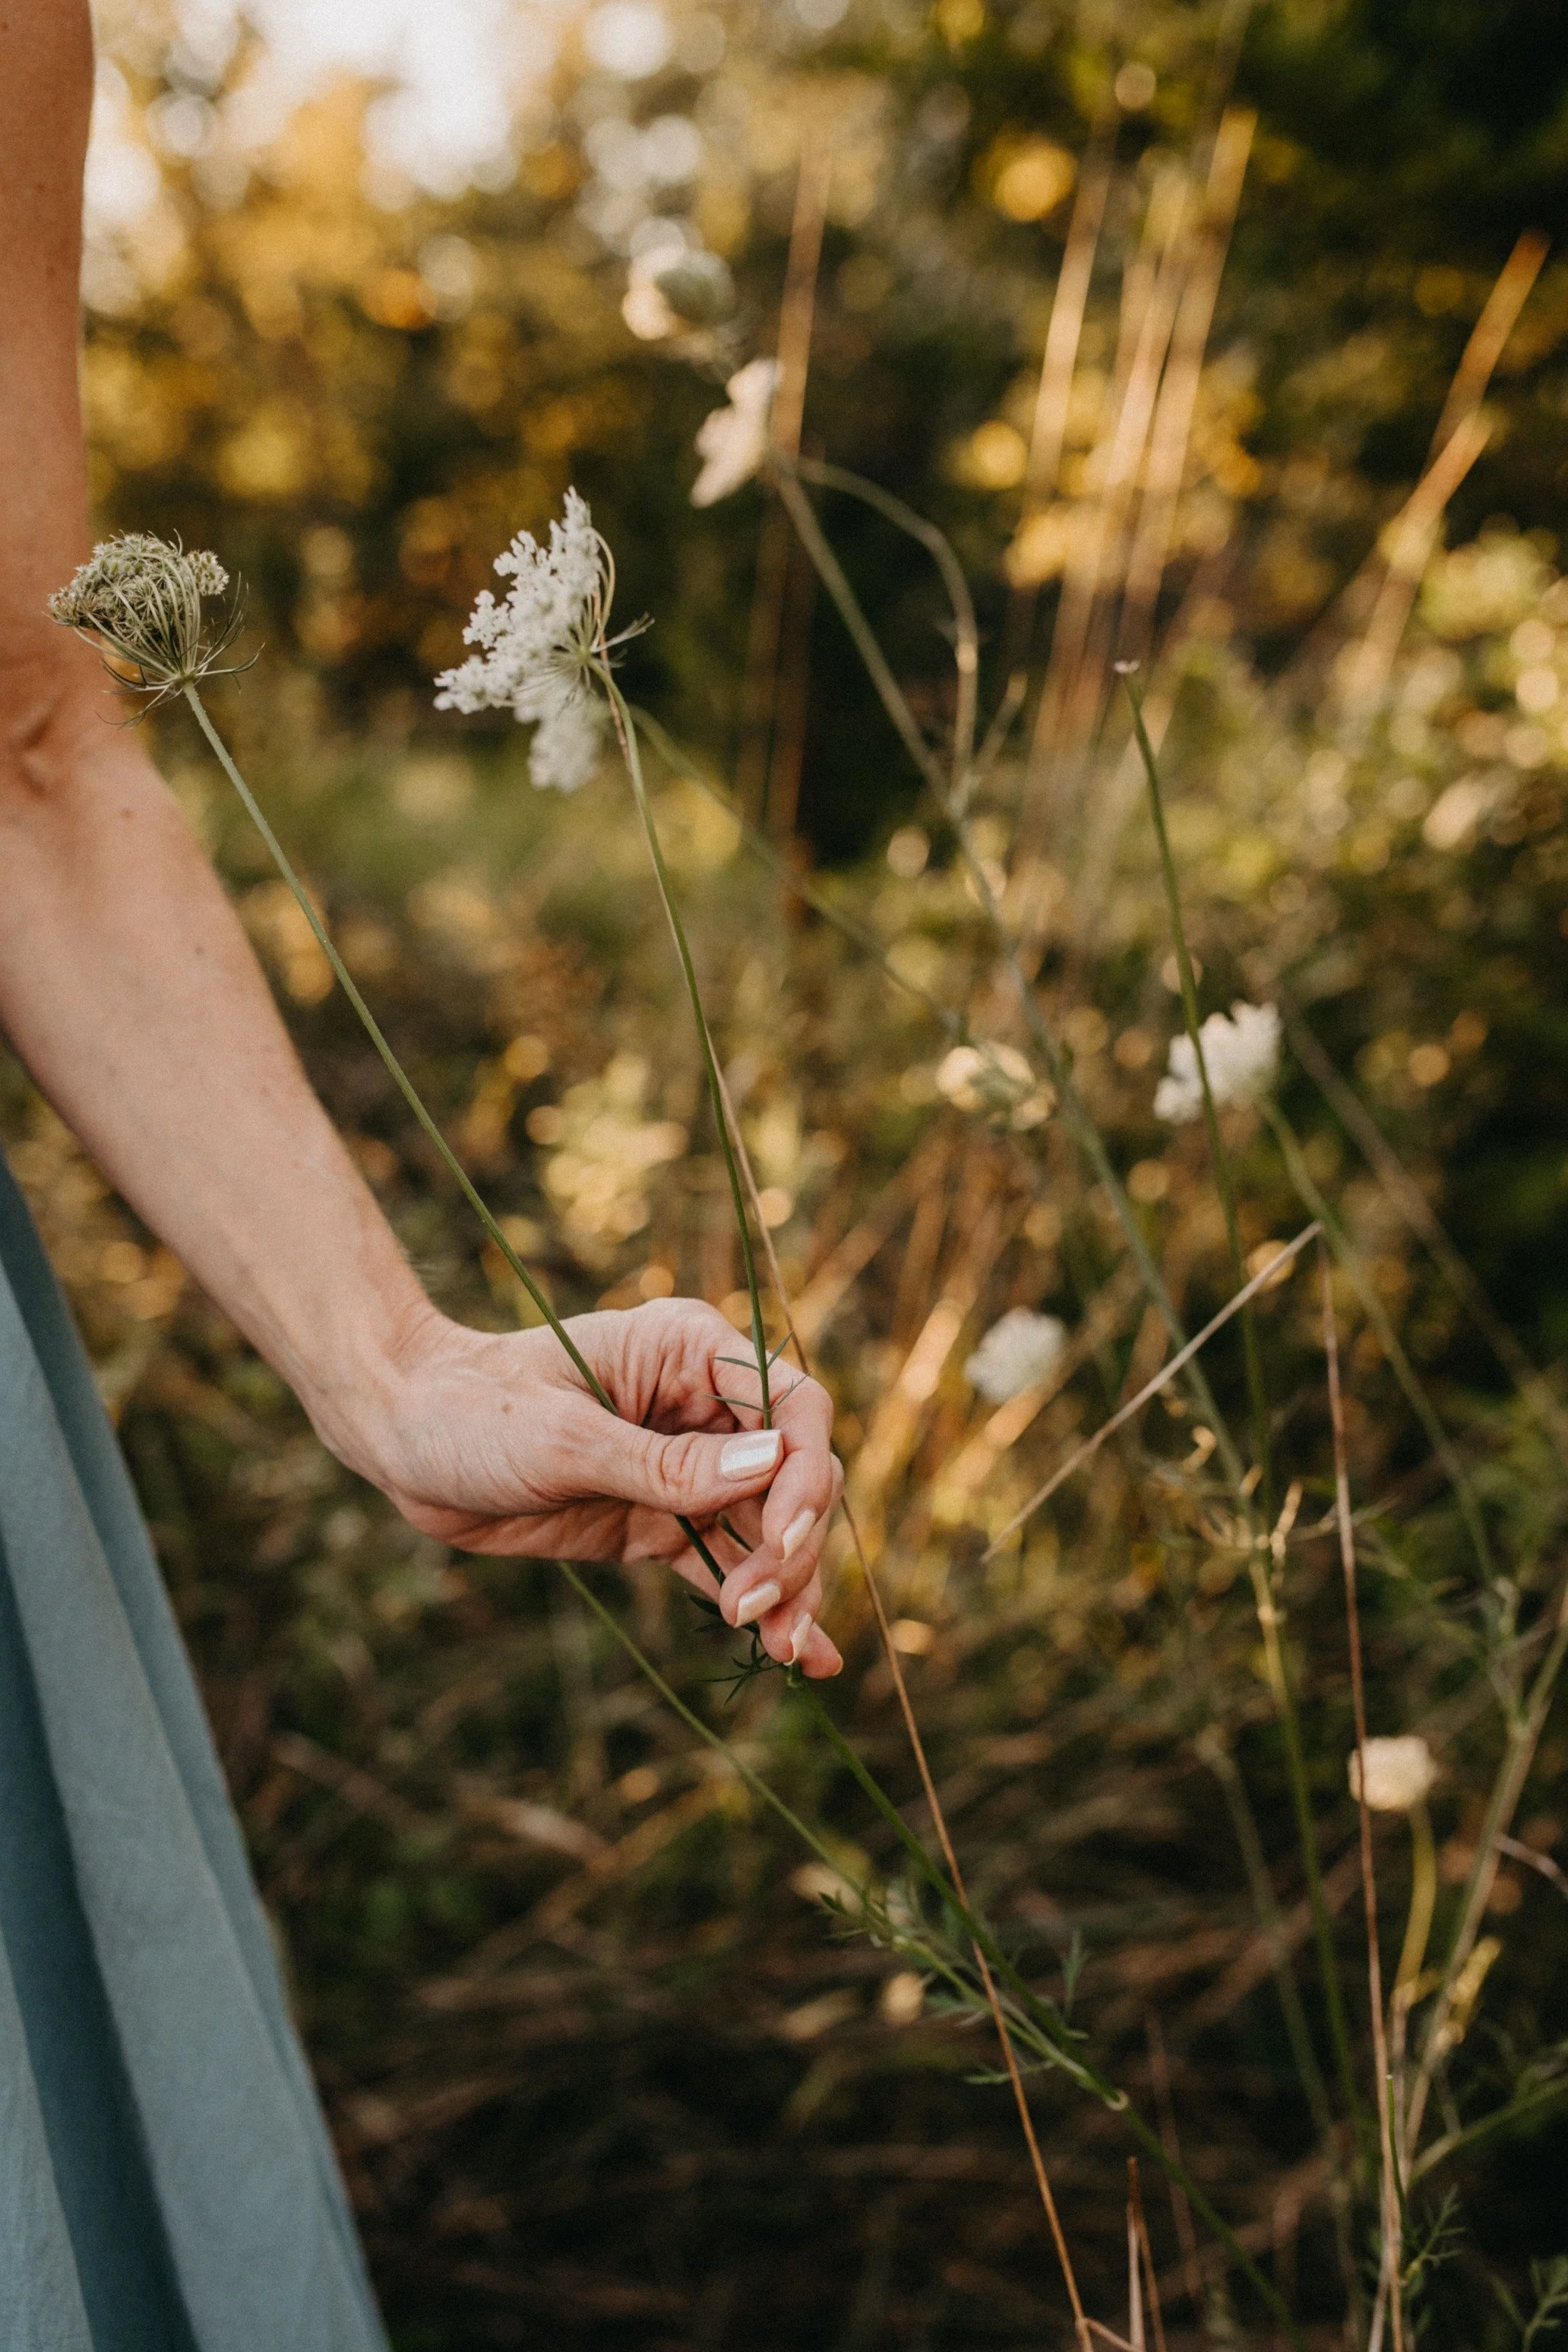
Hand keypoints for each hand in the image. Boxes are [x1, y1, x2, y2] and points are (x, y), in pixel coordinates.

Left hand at [339, 1297, 843, 1676]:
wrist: (402, 1440)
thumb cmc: (473, 1410)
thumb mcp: (565, 1438)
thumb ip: (666, 1464)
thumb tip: (770, 1466)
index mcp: (690, 1351)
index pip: (791, 1406)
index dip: (802, 1472)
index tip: (780, 1536)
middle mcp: (703, 1406)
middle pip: (793, 1476)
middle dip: (792, 1544)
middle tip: (761, 1609)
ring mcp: (686, 1469)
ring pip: (768, 1529)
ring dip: (788, 1587)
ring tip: (789, 1651)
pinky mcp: (659, 1524)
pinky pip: (727, 1564)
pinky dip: (763, 1604)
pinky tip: (802, 1657)